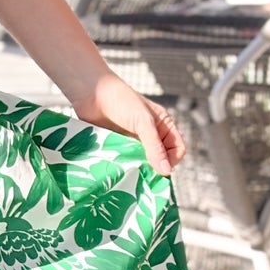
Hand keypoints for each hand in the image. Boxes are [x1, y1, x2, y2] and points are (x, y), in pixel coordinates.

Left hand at [68, 69, 187, 177]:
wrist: (91, 92)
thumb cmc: (121, 100)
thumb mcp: (143, 122)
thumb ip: (155, 147)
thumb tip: (166, 171)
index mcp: (163, 126)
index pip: (177, 149)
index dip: (172, 160)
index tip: (160, 169)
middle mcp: (150, 135)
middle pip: (160, 160)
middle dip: (154, 169)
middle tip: (144, 177)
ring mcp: (133, 142)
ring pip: (142, 163)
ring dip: (137, 169)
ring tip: (130, 173)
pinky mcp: (118, 146)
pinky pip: (125, 162)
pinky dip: (123, 167)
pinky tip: (118, 169)